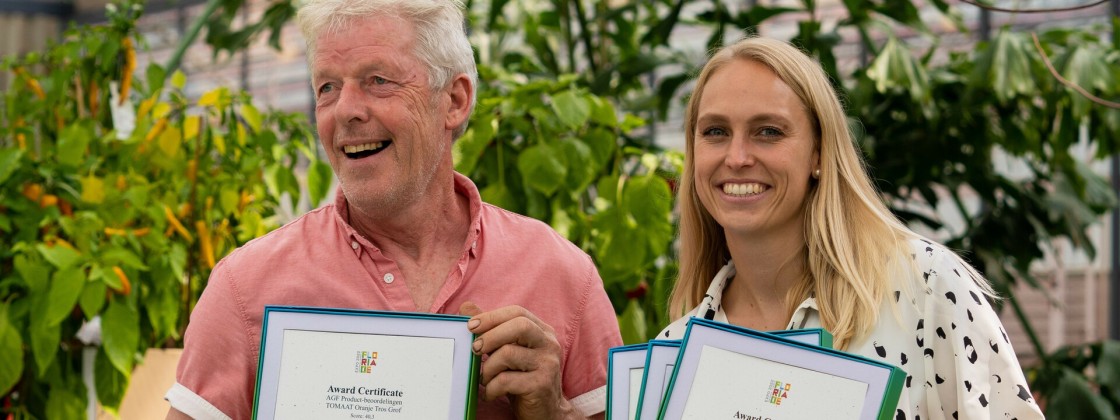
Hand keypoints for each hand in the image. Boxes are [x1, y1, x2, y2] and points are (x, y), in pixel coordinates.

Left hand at [460, 302, 582, 419]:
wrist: (546, 412)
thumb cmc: (523, 378)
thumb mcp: (508, 351)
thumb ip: (491, 330)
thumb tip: (466, 306)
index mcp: (542, 331)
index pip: (517, 312)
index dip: (492, 316)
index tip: (470, 326)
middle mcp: (549, 344)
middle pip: (520, 326)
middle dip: (491, 336)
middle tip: (475, 349)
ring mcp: (548, 364)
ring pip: (509, 353)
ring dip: (488, 368)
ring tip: (484, 378)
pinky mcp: (541, 384)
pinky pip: (507, 380)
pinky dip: (491, 388)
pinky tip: (490, 393)